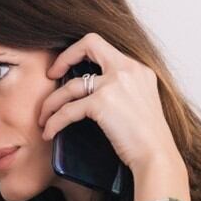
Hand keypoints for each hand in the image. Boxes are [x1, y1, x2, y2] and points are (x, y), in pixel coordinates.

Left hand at [37, 32, 182, 173]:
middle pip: (88, 44)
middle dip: (63, 58)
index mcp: (138, 68)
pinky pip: (67, 110)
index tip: (67, 69)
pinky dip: (54, 122)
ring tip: (43, 118)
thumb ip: (122, 88)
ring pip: (70, 86)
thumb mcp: (141, 101)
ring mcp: (114, 84)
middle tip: (50, 76)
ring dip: (51, 103)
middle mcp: (127, 69)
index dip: (80, 52)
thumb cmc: (148, 138)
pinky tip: (49, 132)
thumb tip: (91, 90)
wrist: (157, 156)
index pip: (103, 46)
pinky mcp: (102, 103)